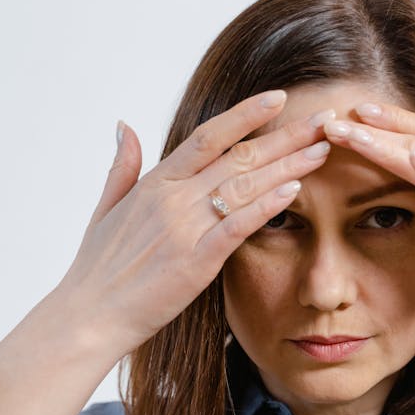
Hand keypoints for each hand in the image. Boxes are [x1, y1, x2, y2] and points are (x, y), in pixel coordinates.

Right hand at [56, 91, 332, 355]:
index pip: (208, 136)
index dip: (246, 114)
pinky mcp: (195, 261)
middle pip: (239, 156)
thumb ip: (123, 167)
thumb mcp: (106, 209)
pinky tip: (294, 190)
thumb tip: (125, 126)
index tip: (280, 98)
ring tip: (323, 148)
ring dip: (288, 165)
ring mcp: (185, 228)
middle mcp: (173, 197)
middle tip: (325, 118)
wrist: (89, 315)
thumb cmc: (97, 270)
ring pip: (245, 185)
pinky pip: (237, 226)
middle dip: (286, 135)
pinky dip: (266, 206)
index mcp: (155, 183)